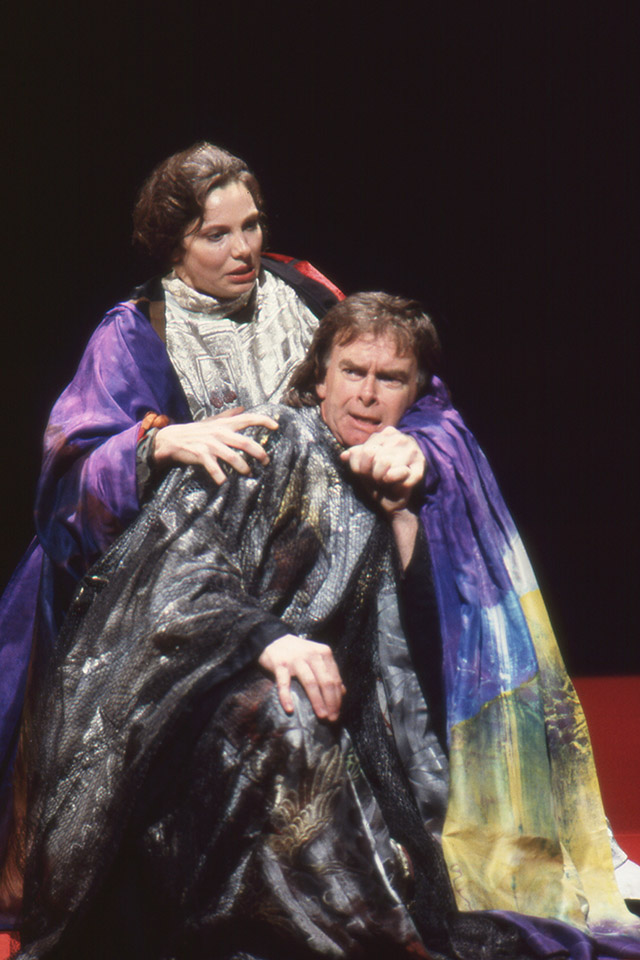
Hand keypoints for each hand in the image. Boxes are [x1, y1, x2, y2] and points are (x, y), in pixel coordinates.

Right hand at [153, 407, 278, 483]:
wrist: (171, 439)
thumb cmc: (196, 431)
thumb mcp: (212, 421)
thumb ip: (229, 415)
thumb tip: (243, 408)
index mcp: (224, 424)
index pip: (247, 418)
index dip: (263, 420)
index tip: (277, 426)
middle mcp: (219, 432)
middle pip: (245, 442)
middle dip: (258, 452)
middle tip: (266, 461)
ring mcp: (210, 444)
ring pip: (232, 457)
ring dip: (243, 467)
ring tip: (249, 473)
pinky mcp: (201, 454)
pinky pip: (214, 468)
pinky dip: (220, 476)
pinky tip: (225, 483)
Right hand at [258, 634, 345, 720]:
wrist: (274, 639)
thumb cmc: (298, 652)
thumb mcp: (317, 657)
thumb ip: (329, 672)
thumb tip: (343, 692)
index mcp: (323, 653)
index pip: (334, 678)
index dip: (338, 697)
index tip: (338, 711)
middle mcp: (312, 655)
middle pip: (325, 681)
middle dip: (331, 702)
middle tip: (332, 717)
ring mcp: (296, 659)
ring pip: (310, 682)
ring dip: (317, 701)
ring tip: (322, 716)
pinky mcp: (280, 664)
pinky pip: (284, 683)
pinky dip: (286, 697)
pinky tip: (290, 709)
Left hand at [340, 426, 425, 513]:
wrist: (395, 497)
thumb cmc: (379, 476)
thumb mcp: (363, 465)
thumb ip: (355, 456)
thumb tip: (344, 456)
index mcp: (387, 433)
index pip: (364, 450)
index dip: (360, 466)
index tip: (366, 473)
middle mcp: (401, 438)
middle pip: (372, 455)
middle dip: (370, 472)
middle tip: (377, 478)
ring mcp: (412, 452)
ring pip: (384, 463)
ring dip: (381, 478)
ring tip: (386, 480)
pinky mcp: (420, 468)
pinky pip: (400, 474)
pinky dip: (394, 484)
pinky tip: (396, 485)